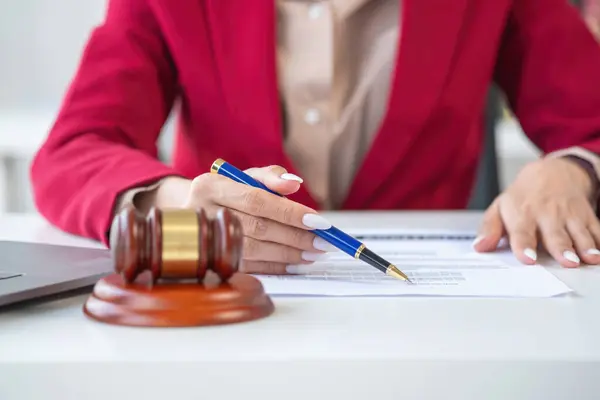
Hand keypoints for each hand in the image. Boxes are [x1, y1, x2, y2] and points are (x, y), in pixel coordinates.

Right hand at [157, 166, 335, 273]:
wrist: (194, 211)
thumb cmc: (227, 192)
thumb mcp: (245, 176)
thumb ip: (271, 177)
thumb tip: (294, 184)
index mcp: (211, 186)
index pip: (256, 200)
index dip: (288, 212)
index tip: (317, 220)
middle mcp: (203, 212)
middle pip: (256, 227)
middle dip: (294, 236)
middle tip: (322, 241)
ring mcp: (205, 240)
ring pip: (253, 250)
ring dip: (288, 254)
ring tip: (313, 253)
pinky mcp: (212, 260)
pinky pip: (249, 266)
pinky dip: (275, 266)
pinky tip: (294, 264)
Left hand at [473, 157, 599, 266]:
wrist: (552, 173)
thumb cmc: (523, 197)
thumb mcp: (500, 208)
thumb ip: (489, 228)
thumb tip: (479, 246)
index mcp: (522, 215)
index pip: (522, 233)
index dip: (524, 246)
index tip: (528, 259)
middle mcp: (546, 214)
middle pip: (554, 234)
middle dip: (561, 248)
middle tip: (567, 262)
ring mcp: (569, 215)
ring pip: (579, 232)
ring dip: (586, 245)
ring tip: (590, 258)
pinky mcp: (586, 215)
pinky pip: (596, 228)